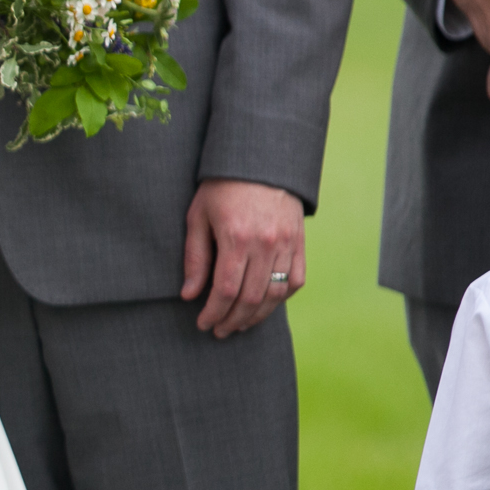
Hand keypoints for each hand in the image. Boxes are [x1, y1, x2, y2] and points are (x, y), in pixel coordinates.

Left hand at [181, 179, 305, 337]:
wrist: (260, 160)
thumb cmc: (221, 188)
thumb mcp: (198, 217)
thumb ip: (195, 258)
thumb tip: (190, 295)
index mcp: (236, 237)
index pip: (226, 290)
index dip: (214, 313)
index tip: (204, 324)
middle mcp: (266, 243)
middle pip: (251, 298)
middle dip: (232, 320)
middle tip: (219, 330)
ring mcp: (287, 243)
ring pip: (275, 294)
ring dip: (256, 316)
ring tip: (239, 325)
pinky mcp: (300, 241)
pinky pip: (295, 279)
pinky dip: (281, 297)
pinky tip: (265, 305)